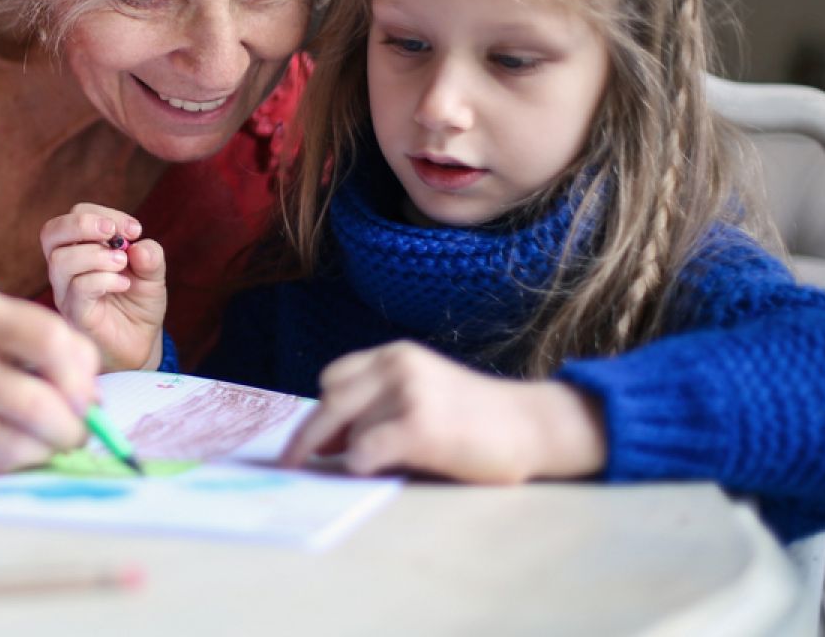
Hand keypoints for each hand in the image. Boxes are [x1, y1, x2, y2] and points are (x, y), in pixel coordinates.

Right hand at [0, 287, 98, 471]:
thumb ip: (45, 352)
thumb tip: (94, 401)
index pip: (50, 338)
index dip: (81, 376)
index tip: (87, 397)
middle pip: (38, 401)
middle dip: (71, 427)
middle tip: (74, 433)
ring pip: (18, 440)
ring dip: (46, 449)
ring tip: (44, 443)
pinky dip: (15, 461)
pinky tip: (10, 449)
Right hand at [41, 204, 166, 371]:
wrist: (140, 345)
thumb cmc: (138, 305)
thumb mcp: (152, 275)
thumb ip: (150, 257)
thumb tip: (139, 244)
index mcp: (80, 249)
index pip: (76, 215)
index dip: (103, 214)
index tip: (135, 229)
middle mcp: (66, 269)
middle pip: (51, 232)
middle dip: (83, 224)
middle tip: (113, 233)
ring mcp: (66, 293)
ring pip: (61, 261)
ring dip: (95, 255)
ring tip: (122, 264)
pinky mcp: (75, 315)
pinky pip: (78, 289)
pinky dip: (104, 279)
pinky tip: (124, 284)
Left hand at [281, 341, 607, 483]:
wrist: (533, 426)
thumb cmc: (475, 420)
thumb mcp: (420, 396)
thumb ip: (375, 409)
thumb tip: (325, 445)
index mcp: (395, 354)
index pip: (334, 379)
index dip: (323, 412)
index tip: (312, 441)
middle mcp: (397, 365)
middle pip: (330, 402)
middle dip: (308, 438)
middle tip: (291, 466)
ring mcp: (408, 392)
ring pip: (349, 430)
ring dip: (355, 454)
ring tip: (389, 464)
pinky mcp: (419, 426)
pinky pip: (365, 450)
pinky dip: (362, 464)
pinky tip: (377, 470)